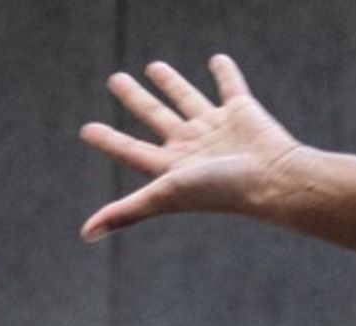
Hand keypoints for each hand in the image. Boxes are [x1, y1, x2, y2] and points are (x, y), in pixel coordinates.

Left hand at [79, 54, 302, 240]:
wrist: (271, 180)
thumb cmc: (219, 191)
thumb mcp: (164, 196)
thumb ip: (126, 212)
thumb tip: (84, 235)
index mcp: (173, 169)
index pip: (132, 151)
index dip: (109, 141)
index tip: (87, 129)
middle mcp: (193, 149)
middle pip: (156, 119)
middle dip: (136, 100)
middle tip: (115, 81)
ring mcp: (217, 129)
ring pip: (187, 100)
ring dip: (171, 84)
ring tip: (153, 66)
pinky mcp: (241, 111)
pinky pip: (229, 86)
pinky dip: (224, 72)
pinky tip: (216, 60)